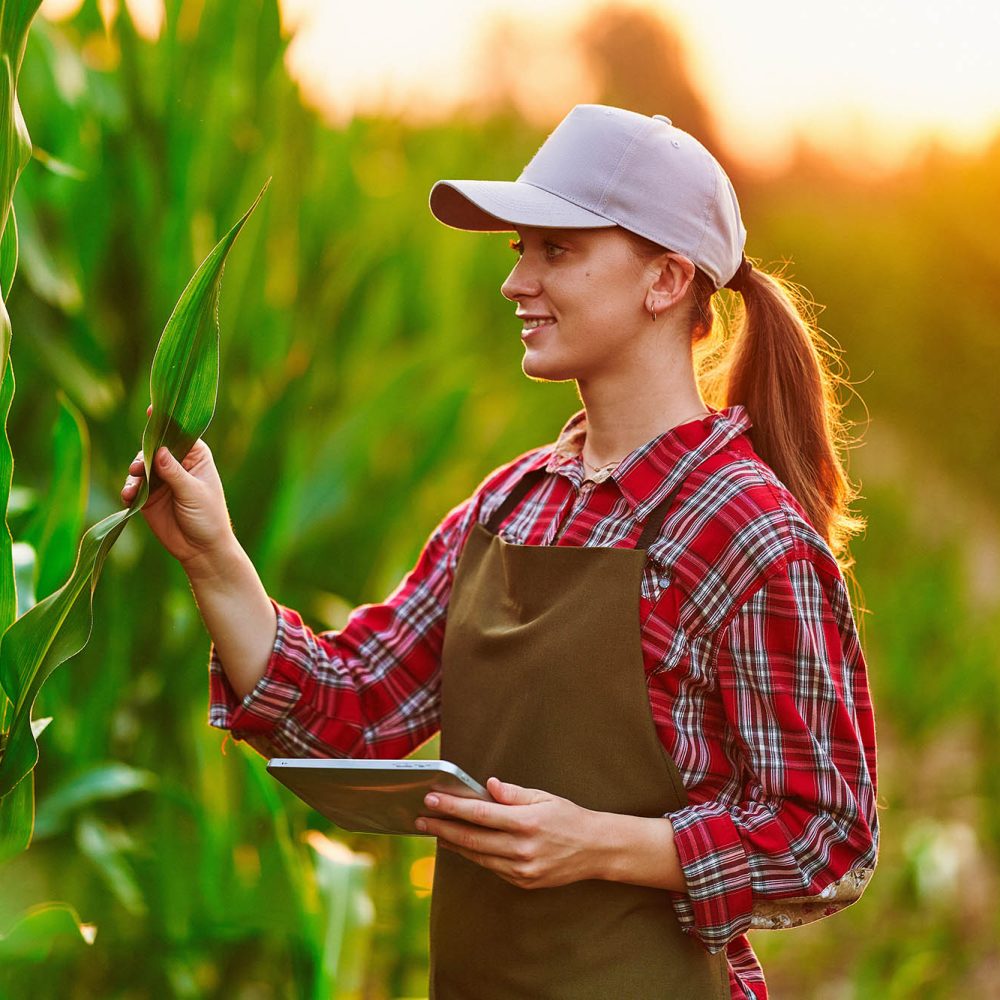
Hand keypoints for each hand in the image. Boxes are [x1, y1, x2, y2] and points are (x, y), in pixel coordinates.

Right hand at [120, 404, 236, 569]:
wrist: (201, 549)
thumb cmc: (208, 517)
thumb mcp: (193, 493)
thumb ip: (174, 472)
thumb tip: (158, 450)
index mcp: (196, 456)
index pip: (180, 433)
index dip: (166, 422)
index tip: (152, 410)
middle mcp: (176, 464)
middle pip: (154, 447)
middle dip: (144, 455)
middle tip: (139, 468)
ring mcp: (161, 480)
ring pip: (140, 466)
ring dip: (134, 474)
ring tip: (135, 488)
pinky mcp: (148, 497)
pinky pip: (133, 488)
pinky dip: (129, 490)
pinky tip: (129, 496)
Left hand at [416, 777, 607, 889]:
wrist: (596, 850)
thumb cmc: (568, 818)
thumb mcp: (544, 798)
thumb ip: (513, 793)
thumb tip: (488, 785)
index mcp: (526, 822)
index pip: (479, 814)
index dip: (452, 806)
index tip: (431, 799)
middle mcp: (522, 849)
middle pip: (471, 838)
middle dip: (442, 827)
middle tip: (421, 817)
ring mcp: (522, 869)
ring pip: (477, 856)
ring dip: (452, 843)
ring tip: (435, 830)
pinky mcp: (523, 882)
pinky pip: (491, 867)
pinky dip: (473, 855)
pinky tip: (460, 845)